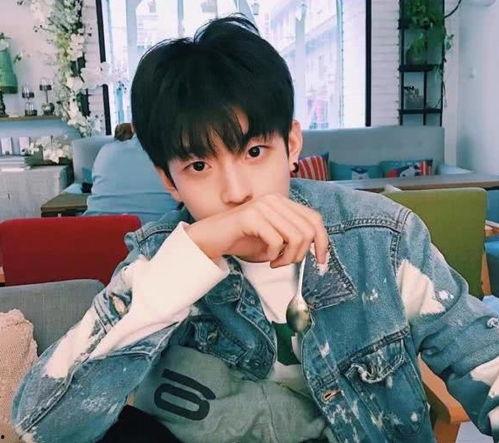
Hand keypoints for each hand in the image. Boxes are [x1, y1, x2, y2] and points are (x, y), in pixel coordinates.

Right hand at [184, 193, 328, 267]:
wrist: (210, 239)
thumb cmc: (241, 239)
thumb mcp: (273, 237)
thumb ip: (292, 236)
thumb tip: (317, 249)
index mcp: (282, 202)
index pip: (315, 218)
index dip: (323, 241)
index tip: (322, 260)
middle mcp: (274, 199)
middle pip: (308, 230)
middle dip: (302, 254)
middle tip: (286, 263)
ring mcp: (263, 206)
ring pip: (295, 237)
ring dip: (288, 257)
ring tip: (276, 262)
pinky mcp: (251, 216)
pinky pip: (276, 241)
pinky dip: (274, 256)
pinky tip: (266, 259)